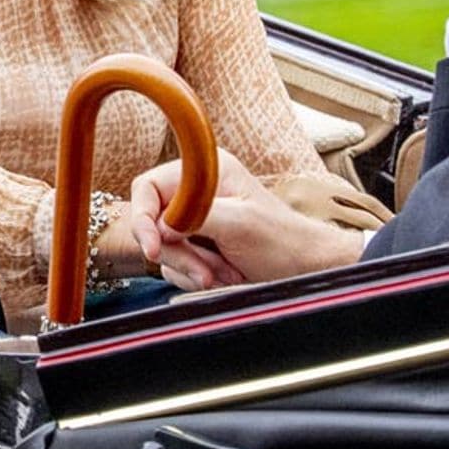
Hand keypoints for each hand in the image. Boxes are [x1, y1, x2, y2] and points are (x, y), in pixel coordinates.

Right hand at [129, 151, 362, 288]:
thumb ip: (193, 217)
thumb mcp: (240, 225)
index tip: (154, 247)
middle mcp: (193, 192)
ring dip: (190, 267)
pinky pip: (174, 264)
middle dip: (178, 252)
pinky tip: (223, 275)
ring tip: (224, 272)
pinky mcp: (195, 245)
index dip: (142, 216)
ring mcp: (192, 220)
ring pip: (163, 247)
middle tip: (204, 271)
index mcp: (204, 172)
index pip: (148, 187)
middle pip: (152, 222)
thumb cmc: (284, 241)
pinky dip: (194, 275)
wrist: (306, 269)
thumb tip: (158, 227)